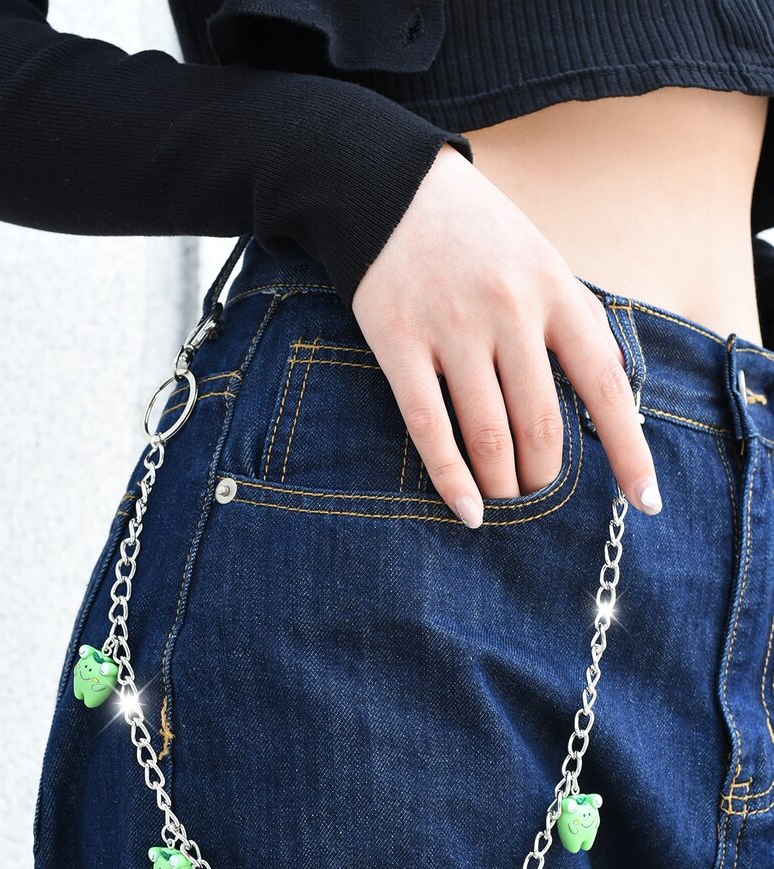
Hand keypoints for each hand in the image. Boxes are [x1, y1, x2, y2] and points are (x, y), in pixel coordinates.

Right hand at [351, 143, 661, 527]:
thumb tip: (614, 390)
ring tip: (506, 505)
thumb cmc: (477, 235)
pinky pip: (429, 426)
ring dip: (503, 486)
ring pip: (488, 434)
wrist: (390, 188)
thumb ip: (575, 323)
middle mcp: (509, 311)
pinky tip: (468, 511)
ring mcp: (452, 328)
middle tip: (541, 501)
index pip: (605, 385)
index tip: (646, 500)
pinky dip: (450, 478)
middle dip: (545, 478)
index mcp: (555, 291)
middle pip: (541, 424)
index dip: (628, 450)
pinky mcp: (398, 342)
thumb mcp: (542, 262)